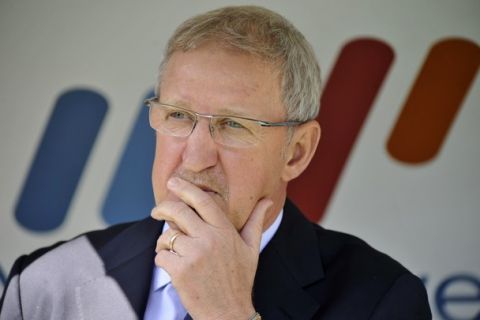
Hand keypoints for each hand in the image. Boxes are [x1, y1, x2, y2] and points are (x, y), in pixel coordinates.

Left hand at [151, 177, 271, 319]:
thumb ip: (256, 221)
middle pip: (178, 212)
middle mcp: (209, 239)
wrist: (228, 313)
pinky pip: (161, 256)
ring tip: (171, 251)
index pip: (202, 201)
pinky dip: (163, 260)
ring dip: (164, 242)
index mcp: (225, 231)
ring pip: (166, 236)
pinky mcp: (180, 270)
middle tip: (156, 210)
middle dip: (162, 208)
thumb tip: (267, 200)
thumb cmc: (240, 279)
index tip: (173, 181)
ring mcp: (194, 254)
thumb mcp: (251, 248)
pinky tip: (173, 267)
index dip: (185, 188)